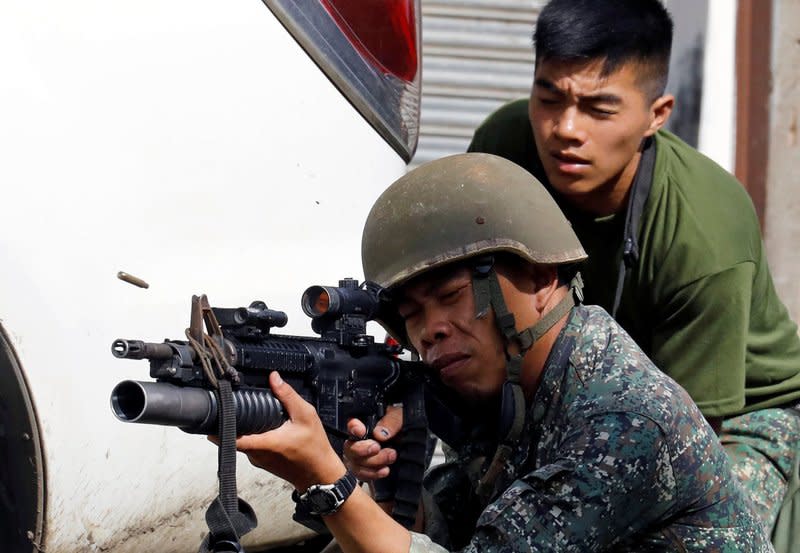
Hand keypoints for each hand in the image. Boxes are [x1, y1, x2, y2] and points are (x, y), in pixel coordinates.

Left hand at [222, 371, 344, 490]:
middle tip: (235, 405)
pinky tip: (267, 429)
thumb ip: (287, 396)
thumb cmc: (314, 449)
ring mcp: (259, 461)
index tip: (217, 412)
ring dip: (245, 429)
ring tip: (254, 415)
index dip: (219, 425)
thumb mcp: (305, 415)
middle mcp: (257, 455)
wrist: (320, 474)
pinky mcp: (263, 463)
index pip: (230, 437)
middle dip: (233, 421)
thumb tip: (274, 378)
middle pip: (233, 437)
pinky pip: (252, 448)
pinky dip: (254, 437)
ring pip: (243, 442)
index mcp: (263, 443)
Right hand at [342, 405, 402, 481]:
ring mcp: (362, 457)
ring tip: (390, 457)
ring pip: (355, 464)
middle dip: (362, 449)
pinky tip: (384, 470)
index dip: (353, 428)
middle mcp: (361, 441)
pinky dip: (373, 474)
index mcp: (367, 423)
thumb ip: (392, 421)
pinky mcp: (367, 471)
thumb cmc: (405, 428)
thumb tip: (380, 433)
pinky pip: (362, 476)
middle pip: (350, 447)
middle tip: (377, 447)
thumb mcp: (402, 418)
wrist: (414, 446)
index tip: (360, 431)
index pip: (352, 424)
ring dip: (372, 463)